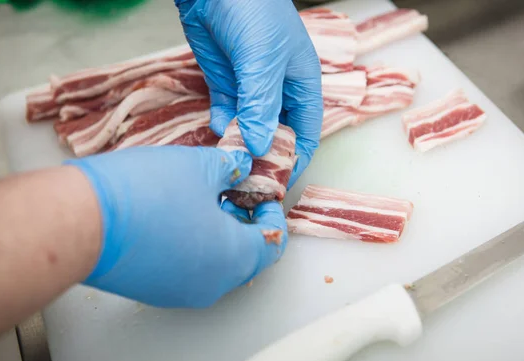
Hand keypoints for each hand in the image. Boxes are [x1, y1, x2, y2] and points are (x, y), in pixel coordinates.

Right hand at [66, 146, 286, 307]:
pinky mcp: (152, 291)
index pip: (272, 243)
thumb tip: (238, 167)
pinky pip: (185, 271)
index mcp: (234, 257)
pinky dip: (190, 247)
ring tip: (200, 201)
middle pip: (245, 257)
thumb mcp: (199, 167)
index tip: (260, 195)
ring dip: (216, 235)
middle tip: (231, 195)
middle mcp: (212, 284)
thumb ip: (228, 168)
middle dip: (243, 224)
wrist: (81, 222)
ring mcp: (180, 293)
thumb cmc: (146, 194)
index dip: (271, 214)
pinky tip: (172, 218)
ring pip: (214, 265)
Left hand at [175, 0, 322, 187]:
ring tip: (229, 161)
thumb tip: (258, 147)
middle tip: (247, 178)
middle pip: (276, 134)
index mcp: (302, 83)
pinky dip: (222, 124)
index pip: (306, 131)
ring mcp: (250, 86)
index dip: (297, 157)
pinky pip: (226, 112)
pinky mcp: (224, 80)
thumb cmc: (254, 9)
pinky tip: (217, 130)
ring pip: (249, 127)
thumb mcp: (263, 60)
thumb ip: (261, 105)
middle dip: (264, 156)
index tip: (279, 181)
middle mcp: (279, 89)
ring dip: (240, 143)